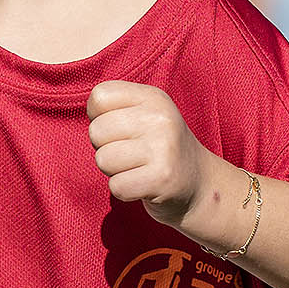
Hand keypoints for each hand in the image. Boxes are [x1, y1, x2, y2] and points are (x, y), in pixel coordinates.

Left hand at [86, 80, 209, 228]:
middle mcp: (161, 118)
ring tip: (138, 168)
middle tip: (131, 153)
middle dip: (106, 147)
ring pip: (103, 160)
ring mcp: (164, 148)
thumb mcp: (144, 114)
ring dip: (115, 171)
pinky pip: (116, 186)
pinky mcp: (162, 178)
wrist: (198, 184)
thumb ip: (114, 106)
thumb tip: (90, 116)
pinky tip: (143, 185)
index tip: (121, 129)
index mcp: (153, 97)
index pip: (99, 97)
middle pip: (96, 131)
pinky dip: (125, 191)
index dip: (99, 117)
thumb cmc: (158, 147)